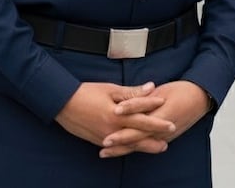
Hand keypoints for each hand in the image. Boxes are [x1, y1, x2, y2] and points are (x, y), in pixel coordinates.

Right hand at [55, 82, 174, 153]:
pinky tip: (137, 148)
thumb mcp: (110, 89)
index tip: (170, 115)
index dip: (157, 116)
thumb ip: (132, 92)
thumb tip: (151, 87)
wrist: (62, 104)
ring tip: (160, 146)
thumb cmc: (86, 93)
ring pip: (130, 145)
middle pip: (140, 135)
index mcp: (116, 114)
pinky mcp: (99, 142)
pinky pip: (119, 147)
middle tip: (172, 134)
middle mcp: (112, 129)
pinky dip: (130, 148)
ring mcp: (106, 138)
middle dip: (156, 136)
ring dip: (146, 146)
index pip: (142, 117)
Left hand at [99, 80, 212, 157]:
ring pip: (141, 145)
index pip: (138, 127)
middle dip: (120, 144)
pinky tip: (122, 150)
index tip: (107, 136)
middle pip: (137, 140)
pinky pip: (147, 145)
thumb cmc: (182, 92)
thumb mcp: (161, 93)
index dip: (122, 132)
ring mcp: (164, 136)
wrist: (200, 98)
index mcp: (161, 117)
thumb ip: (142, 100)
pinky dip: (134, 148)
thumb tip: (123, 105)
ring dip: (123, 149)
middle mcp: (162, 131)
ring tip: (107, 152)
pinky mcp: (165, 138)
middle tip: (103, 146)